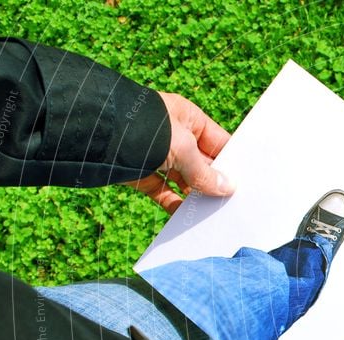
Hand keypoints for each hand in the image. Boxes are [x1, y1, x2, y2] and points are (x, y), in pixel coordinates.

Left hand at [125, 92, 234, 213]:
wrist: (98, 135)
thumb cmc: (146, 129)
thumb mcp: (184, 149)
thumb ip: (205, 172)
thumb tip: (227, 188)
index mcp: (188, 119)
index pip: (218, 142)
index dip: (231, 161)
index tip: (246, 181)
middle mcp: (174, 137)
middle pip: (202, 164)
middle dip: (215, 182)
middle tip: (233, 202)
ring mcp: (158, 157)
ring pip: (184, 181)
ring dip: (197, 196)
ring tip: (214, 213)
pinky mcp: (142, 175)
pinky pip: (164, 193)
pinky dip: (175, 205)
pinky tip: (188, 217)